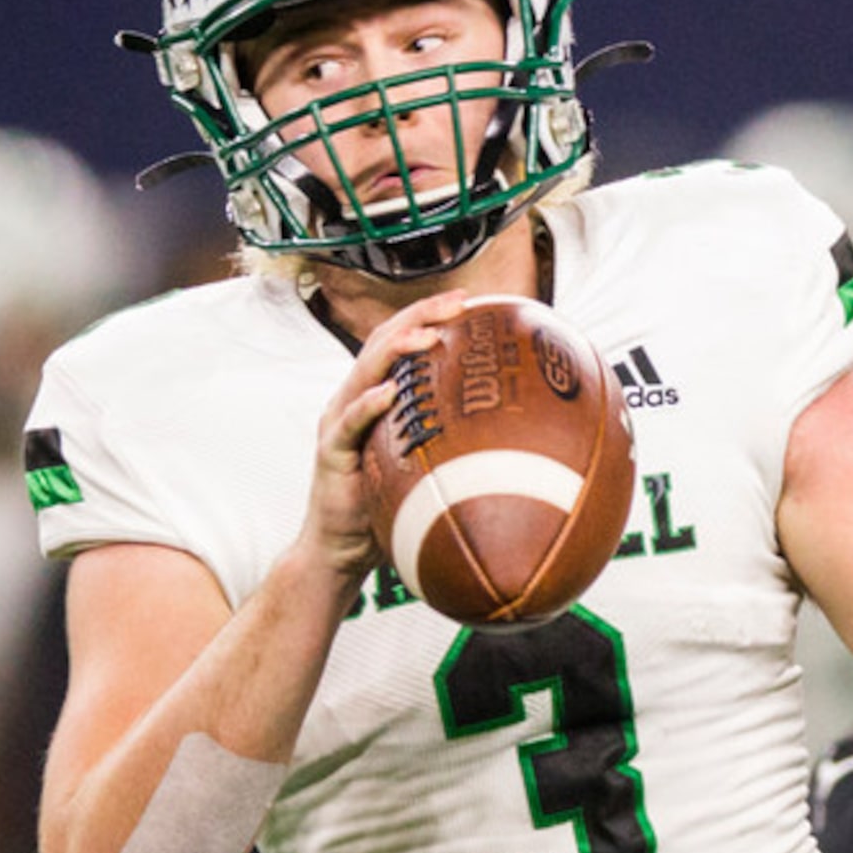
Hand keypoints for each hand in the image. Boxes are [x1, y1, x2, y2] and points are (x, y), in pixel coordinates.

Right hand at [306, 290, 463, 578]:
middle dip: (420, 317)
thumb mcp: (428, 467)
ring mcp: (339, 424)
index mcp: (375, 397)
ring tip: (429, 336)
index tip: (469, 301)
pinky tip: (389, 393)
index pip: (401, 343)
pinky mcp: (331, 453)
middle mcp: (353, 400)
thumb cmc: (388, 509)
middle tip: (457, 303)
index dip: (430, 317)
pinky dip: (368, 405)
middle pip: (382, 343)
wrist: (341, 550)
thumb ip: (456, 444)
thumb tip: (522, 440)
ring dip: (397, 350)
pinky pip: (348, 424)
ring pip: (364, 372)